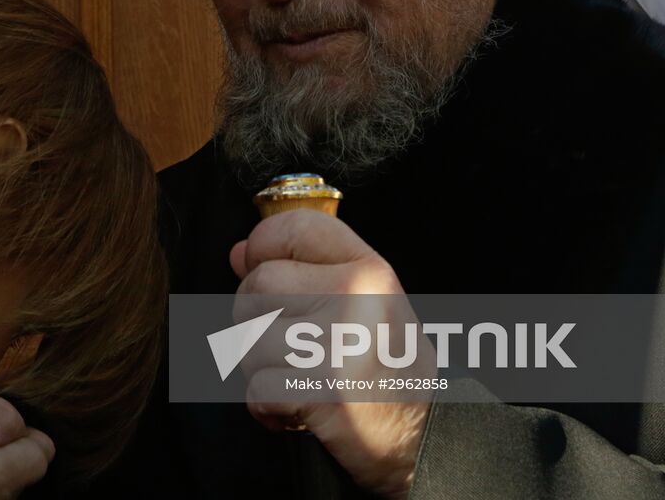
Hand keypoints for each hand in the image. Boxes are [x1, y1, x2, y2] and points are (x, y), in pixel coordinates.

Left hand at [230, 210, 433, 498]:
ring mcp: (339, 343)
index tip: (259, 266)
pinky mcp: (322, 391)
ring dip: (261, 366)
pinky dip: (266, 405)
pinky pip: (257, 386)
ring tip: (297, 376)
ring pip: (250, 337)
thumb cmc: (386, 366)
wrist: (425, 437)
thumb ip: (303, 270)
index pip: (296, 226)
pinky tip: (296, 408)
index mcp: (369, 269)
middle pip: (259, 283)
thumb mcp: (361, 302)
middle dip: (256, 317)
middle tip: (289, 344)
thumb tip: (239, 253)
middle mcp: (355, 297)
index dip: (263, 244)